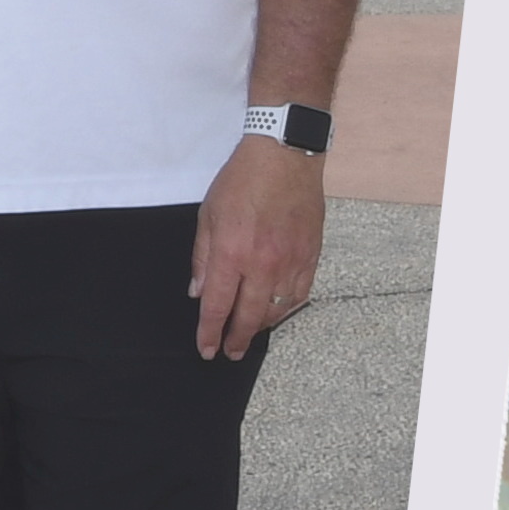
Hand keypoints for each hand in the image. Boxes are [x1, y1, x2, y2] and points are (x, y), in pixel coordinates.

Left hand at [189, 135, 324, 360]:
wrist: (284, 156)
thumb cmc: (242, 181)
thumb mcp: (209, 215)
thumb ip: (203, 258)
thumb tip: (198, 292)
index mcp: (232, 253)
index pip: (218, 307)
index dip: (210, 333)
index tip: (207, 349)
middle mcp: (263, 264)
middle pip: (249, 317)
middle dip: (237, 340)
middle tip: (230, 353)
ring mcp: (291, 262)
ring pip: (277, 311)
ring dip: (261, 326)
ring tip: (250, 332)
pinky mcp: (311, 256)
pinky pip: (299, 295)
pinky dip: (286, 309)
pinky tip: (276, 311)